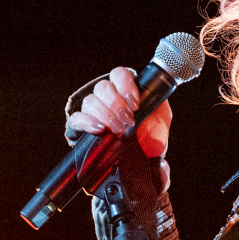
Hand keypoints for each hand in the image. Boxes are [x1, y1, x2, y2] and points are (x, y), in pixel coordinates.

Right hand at [65, 66, 172, 189]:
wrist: (137, 165)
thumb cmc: (148, 141)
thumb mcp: (161, 124)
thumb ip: (161, 112)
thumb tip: (161, 102)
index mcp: (125, 90)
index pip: (119, 74)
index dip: (125, 84)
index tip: (135, 103)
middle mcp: (108, 98)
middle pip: (102, 87)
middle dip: (116, 103)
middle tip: (128, 121)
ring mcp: (93, 111)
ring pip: (90, 101)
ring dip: (105, 114)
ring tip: (116, 130)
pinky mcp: (81, 127)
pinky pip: (77, 118)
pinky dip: (87, 122)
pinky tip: (98, 130)